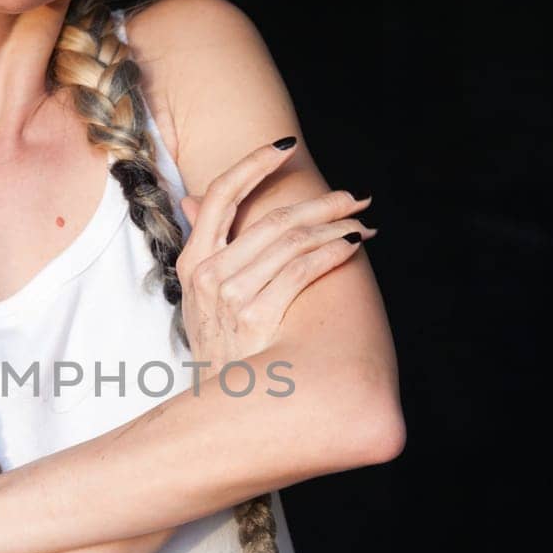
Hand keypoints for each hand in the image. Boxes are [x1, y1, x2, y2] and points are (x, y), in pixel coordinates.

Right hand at [175, 139, 376, 369]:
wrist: (220, 405)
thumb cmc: (219, 346)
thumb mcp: (197, 296)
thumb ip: (200, 245)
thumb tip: (190, 200)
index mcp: (193, 260)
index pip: (219, 194)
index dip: (252, 163)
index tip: (284, 147)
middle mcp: (208, 274)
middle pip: (273, 218)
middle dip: (321, 203)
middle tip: (354, 199)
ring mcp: (231, 296)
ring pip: (293, 241)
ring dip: (336, 228)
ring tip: (362, 226)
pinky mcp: (257, 317)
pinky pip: (303, 270)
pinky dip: (333, 252)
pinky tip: (353, 247)